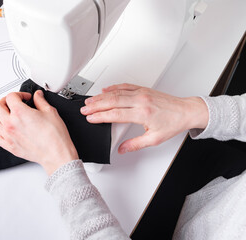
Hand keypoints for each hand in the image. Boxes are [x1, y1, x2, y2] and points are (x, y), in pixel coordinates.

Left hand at [0, 90, 78, 174]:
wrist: (56, 153)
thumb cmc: (54, 136)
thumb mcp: (50, 112)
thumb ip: (41, 101)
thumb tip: (38, 96)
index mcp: (20, 113)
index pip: (11, 97)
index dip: (19, 94)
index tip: (25, 97)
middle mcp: (11, 124)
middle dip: (5, 102)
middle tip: (12, 102)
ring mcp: (9, 136)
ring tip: (6, 115)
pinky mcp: (10, 147)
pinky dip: (1, 132)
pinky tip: (8, 130)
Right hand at [80, 83, 208, 152]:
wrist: (186, 111)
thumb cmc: (173, 123)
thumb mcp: (154, 139)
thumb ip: (135, 144)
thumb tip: (122, 149)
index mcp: (143, 114)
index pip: (115, 114)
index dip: (100, 116)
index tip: (91, 118)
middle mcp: (141, 101)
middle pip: (112, 101)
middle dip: (96, 105)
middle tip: (85, 109)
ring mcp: (141, 93)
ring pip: (116, 92)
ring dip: (101, 96)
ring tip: (90, 100)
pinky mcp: (143, 89)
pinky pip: (125, 86)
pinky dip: (113, 87)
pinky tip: (105, 90)